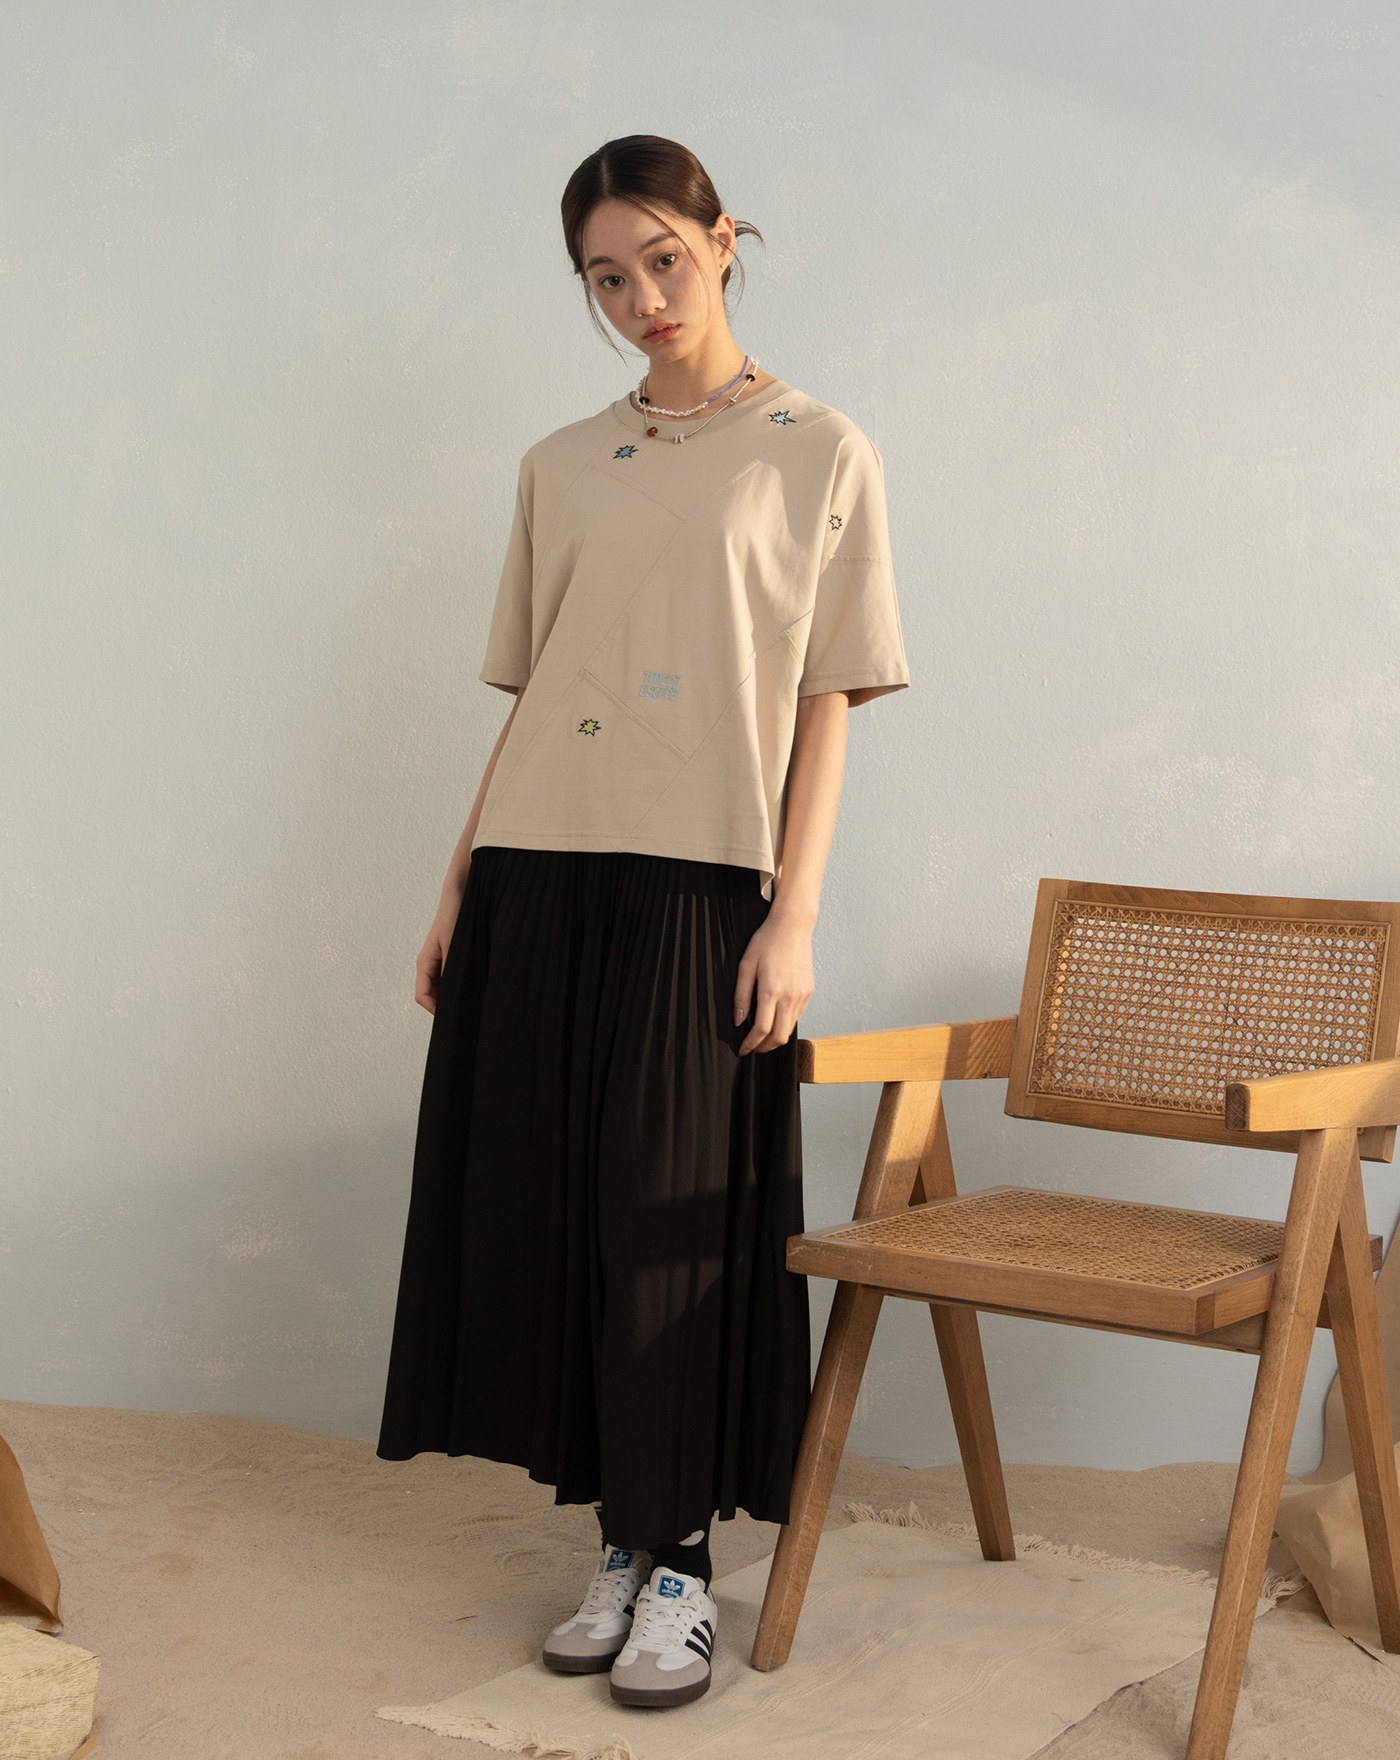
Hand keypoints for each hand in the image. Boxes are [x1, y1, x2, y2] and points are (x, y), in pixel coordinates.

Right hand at [416, 891, 462, 1013]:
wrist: (460, 895)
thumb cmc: (455, 916)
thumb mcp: (454, 946)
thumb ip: (451, 969)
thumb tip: (452, 994)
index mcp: (424, 963)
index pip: (422, 996)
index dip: (435, 1010)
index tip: (452, 1018)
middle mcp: (429, 964)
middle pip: (431, 995)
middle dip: (444, 1006)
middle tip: (464, 1015)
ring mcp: (439, 961)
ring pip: (441, 988)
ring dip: (452, 996)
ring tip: (470, 1003)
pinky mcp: (449, 956)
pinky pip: (449, 978)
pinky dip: (458, 985)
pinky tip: (473, 987)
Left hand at [733, 912, 812, 1053]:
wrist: (792, 927)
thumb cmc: (766, 942)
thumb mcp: (746, 966)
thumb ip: (741, 995)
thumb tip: (739, 1020)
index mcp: (771, 991)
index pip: (762, 1030)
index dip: (750, 1044)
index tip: (743, 1049)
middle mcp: (790, 996)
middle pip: (778, 1037)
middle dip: (764, 1048)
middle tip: (751, 1048)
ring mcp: (801, 995)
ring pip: (789, 1029)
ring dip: (774, 1038)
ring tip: (761, 1036)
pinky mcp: (808, 992)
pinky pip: (796, 1017)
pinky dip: (784, 1024)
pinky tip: (774, 1019)